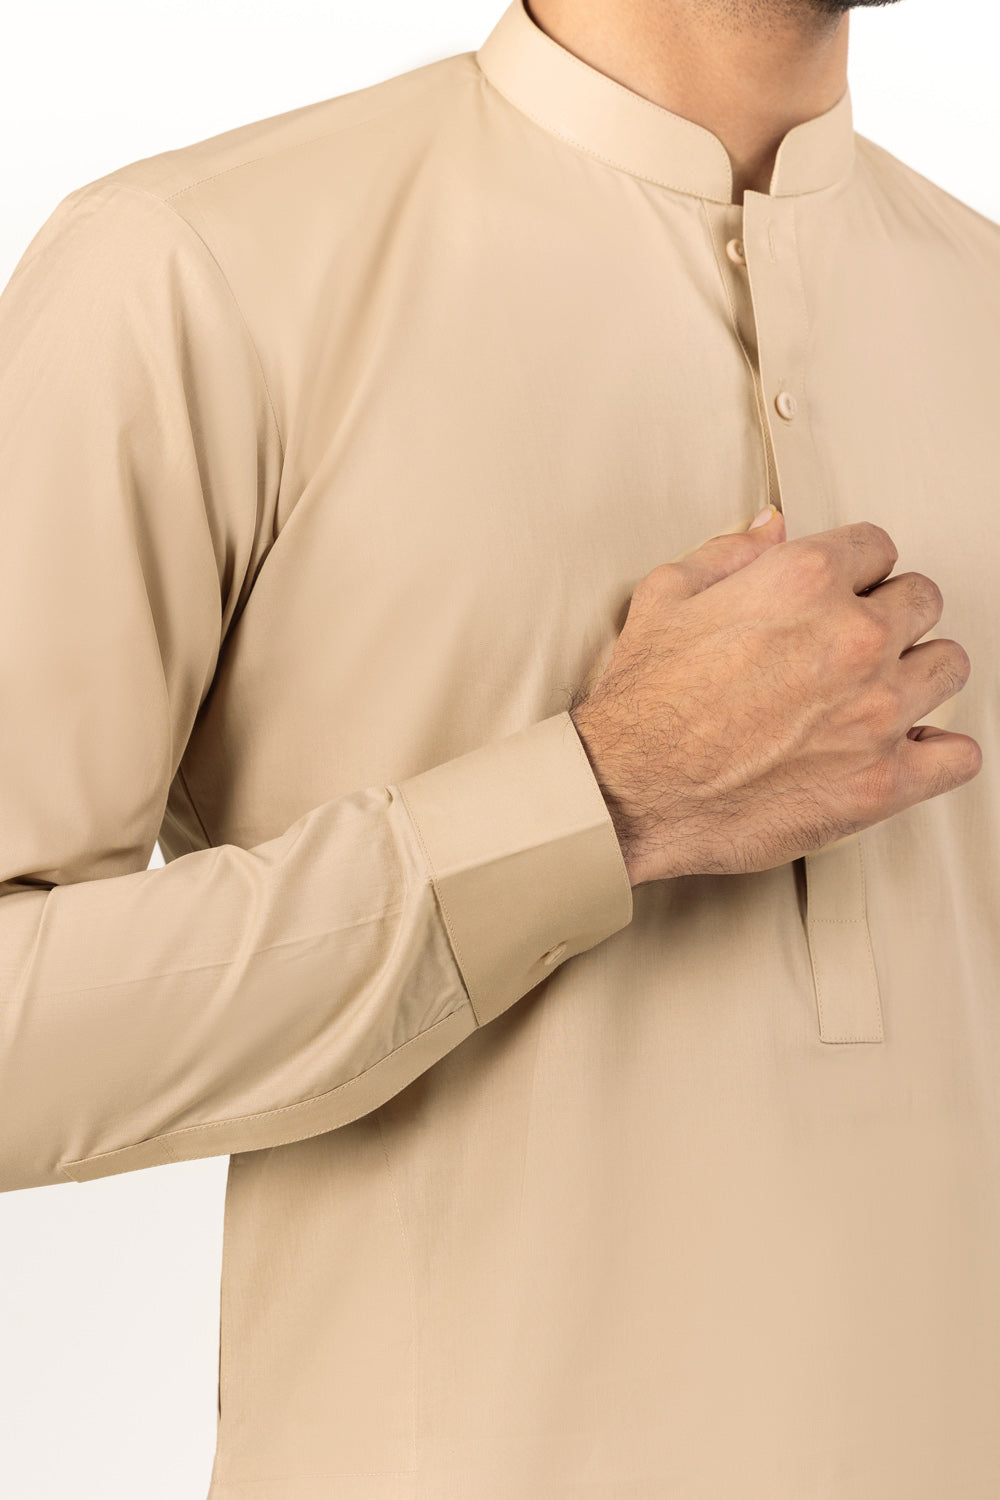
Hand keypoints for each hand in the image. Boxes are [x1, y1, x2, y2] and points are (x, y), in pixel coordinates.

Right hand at [570, 506, 981, 884]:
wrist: (629, 789)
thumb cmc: (643, 703)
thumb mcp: (667, 595)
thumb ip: (729, 552)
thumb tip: (770, 527)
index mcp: (805, 582)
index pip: (878, 547)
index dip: (858, 569)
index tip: (848, 591)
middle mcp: (852, 639)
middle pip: (922, 600)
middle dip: (893, 615)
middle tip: (860, 642)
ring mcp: (876, 711)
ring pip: (949, 666)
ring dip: (920, 674)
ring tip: (885, 691)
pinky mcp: (882, 780)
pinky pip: (957, 756)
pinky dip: (940, 752)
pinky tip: (910, 748)